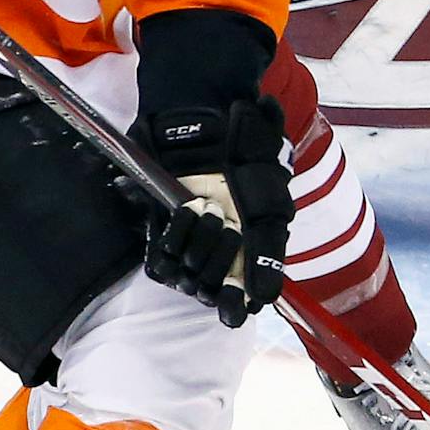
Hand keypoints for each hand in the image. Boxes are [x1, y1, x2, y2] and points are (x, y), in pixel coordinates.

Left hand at [136, 96, 292, 325]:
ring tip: (207, 208)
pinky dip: (173, 236)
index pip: (238, 304)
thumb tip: (265, 298)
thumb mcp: (270, 197)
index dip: (234, 306)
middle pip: (211, 292)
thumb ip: (269, 248)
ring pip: (186, 279)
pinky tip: (183, 211)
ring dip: (199, 245)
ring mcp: (187, 248)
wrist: (207, 123)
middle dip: (219, 260)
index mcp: (249, 254)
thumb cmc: (245, 154)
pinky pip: (160, 261)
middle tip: (228, 223)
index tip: (232, 306)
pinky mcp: (159, 236)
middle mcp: (218, 257)